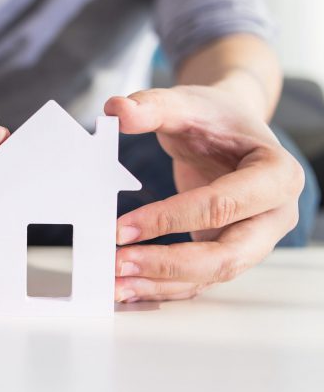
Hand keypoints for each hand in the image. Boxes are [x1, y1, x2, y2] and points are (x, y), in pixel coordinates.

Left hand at [105, 86, 303, 302]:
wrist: (230, 131)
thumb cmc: (216, 117)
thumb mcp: (187, 104)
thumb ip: (153, 107)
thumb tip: (116, 110)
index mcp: (277, 175)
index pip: (221, 206)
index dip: (169, 220)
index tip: (120, 229)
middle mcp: (274, 216)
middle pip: (226, 256)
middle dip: (167, 265)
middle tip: (117, 265)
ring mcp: (254, 239)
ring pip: (210, 276)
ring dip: (161, 283)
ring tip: (114, 285)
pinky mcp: (229, 251)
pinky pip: (199, 278)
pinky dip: (164, 285)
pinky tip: (129, 287)